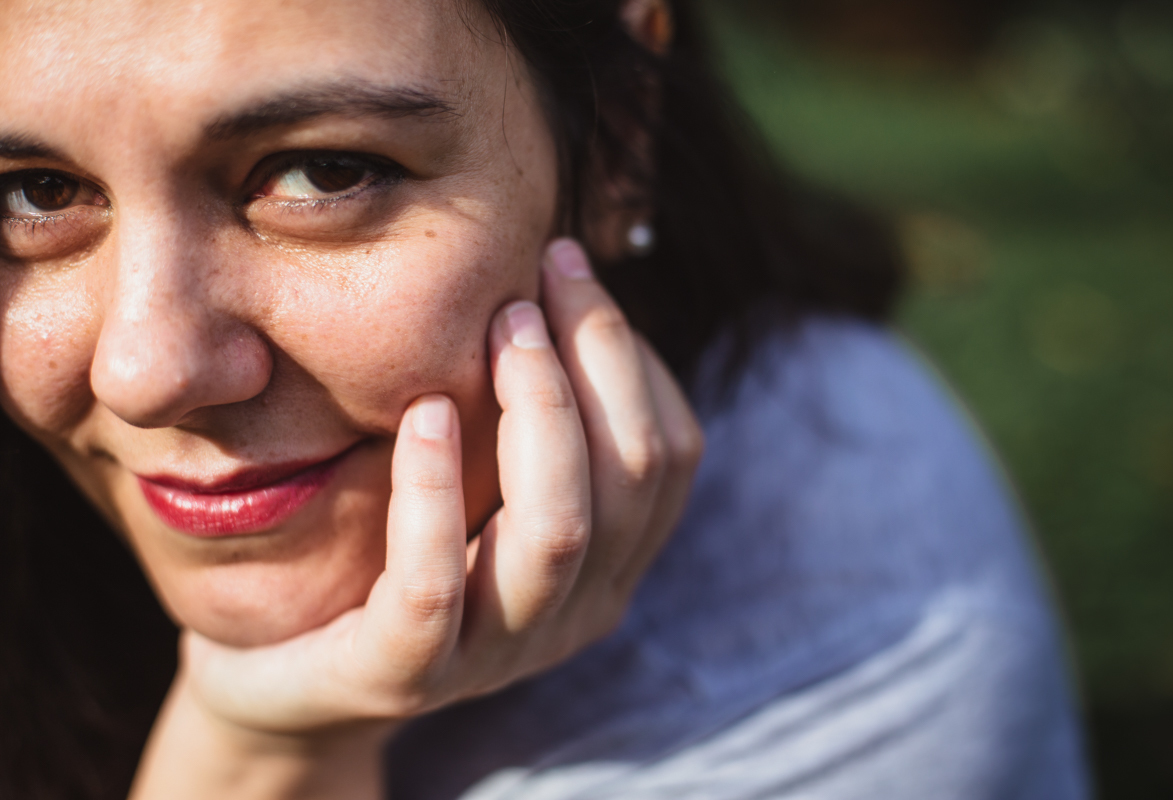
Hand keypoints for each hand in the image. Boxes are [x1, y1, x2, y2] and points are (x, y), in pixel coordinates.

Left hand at [130, 239, 702, 797]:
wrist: (285, 676)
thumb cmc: (390, 548)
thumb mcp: (480, 478)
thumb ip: (529, 415)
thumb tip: (555, 280)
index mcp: (607, 562)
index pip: (669, 451)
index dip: (628, 349)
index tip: (565, 264)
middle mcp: (573, 609)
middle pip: (631, 475)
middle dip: (594, 356)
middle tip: (534, 277)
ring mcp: (496, 652)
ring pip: (557, 530)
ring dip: (537, 409)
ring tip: (499, 326)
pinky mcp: (405, 675)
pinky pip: (434, 586)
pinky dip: (433, 491)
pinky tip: (421, 415)